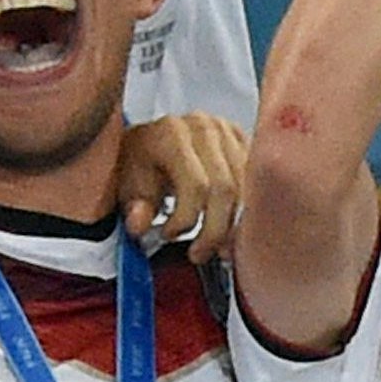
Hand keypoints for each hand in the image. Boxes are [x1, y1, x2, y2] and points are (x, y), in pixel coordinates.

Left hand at [117, 111, 249, 262]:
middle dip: (214, 230)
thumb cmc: (138, 164)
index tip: (169, 235)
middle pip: (225, 188)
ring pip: (245, 187)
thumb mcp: (126, 185)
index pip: (195, 185)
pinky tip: (230, 229)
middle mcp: (203, 128)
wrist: (148, 141)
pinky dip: (244, 210)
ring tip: (216, 248)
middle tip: (199, 254)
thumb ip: (135, 207)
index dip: (186, 219)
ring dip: (233, 225)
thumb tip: (139, 225)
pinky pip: (254, 181)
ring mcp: (227, 131)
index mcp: (171, 134)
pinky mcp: (242, 140)